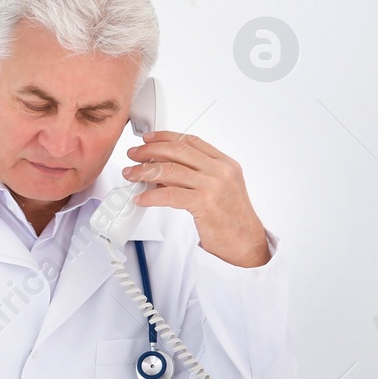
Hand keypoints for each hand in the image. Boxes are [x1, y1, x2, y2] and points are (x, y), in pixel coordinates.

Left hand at [124, 131, 270, 267]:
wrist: (246, 241)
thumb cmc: (231, 218)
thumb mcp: (217, 188)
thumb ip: (194, 176)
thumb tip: (162, 170)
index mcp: (224, 163)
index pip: (191, 141)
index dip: (166, 137)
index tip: (149, 139)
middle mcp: (220, 171)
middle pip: (178, 151)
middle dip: (150, 150)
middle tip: (134, 154)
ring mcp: (213, 186)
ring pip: (170, 170)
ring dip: (144, 171)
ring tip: (131, 174)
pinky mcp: (204, 203)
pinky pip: (169, 194)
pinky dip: (150, 195)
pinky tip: (141, 198)